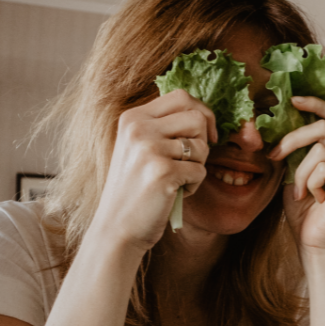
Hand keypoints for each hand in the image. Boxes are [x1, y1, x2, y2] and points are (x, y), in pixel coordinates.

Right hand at [91, 90, 217, 252]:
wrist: (117, 229)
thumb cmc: (135, 190)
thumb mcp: (140, 148)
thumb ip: (163, 127)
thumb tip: (204, 114)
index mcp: (133, 118)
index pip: (181, 96)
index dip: (203, 113)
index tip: (207, 135)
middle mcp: (139, 128)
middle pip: (197, 117)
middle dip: (204, 141)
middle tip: (190, 163)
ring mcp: (149, 148)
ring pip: (202, 145)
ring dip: (198, 166)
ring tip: (177, 180)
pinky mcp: (162, 172)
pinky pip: (200, 171)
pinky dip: (194, 186)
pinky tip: (173, 194)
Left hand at [271, 96, 324, 252]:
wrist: (313, 240)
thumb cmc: (303, 208)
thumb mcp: (294, 171)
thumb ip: (295, 149)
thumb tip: (280, 121)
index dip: (316, 103)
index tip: (293, 100)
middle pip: (324, 127)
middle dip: (293, 138)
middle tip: (275, 155)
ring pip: (321, 150)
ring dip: (300, 172)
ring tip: (300, 192)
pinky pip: (324, 170)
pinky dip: (310, 184)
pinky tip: (315, 199)